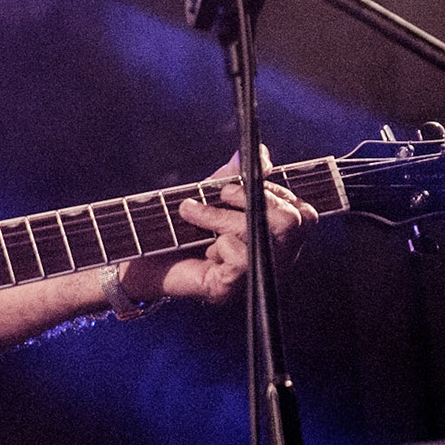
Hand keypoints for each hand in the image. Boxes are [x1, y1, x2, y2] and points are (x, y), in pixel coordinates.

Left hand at [118, 150, 318, 305]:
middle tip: (221, 195)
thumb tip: (261, 155)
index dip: (276, 192)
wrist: (141, 256)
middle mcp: (273, 260)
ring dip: (223, 218)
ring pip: (262, 238)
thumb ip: (235, 175)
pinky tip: (204, 249)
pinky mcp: (229, 290)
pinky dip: (221, 246)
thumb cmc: (179, 226)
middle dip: (253, 199)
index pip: (303, 214)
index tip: (240, 185)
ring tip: (192, 213)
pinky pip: (241, 261)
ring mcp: (254, 278)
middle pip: (293, 223)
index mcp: (275, 237)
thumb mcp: (209, 193)